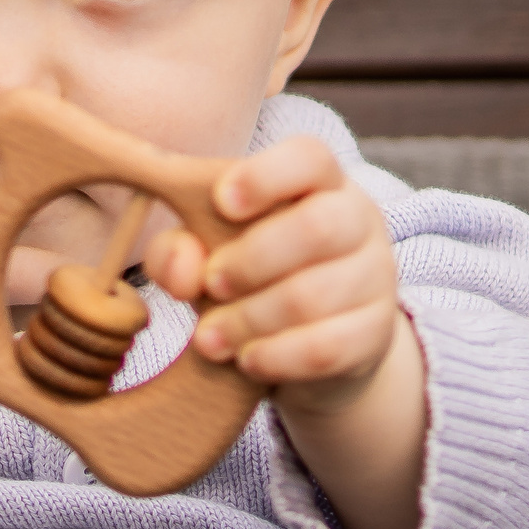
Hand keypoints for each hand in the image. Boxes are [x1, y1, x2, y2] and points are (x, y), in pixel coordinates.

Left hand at [146, 133, 427, 528]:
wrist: (305, 357)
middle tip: (201, 289)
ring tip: (211, 340)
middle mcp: (355, 231)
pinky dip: (283, 358)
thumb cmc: (242, 291)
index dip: (271, 177)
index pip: (311, 162)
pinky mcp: (371, 344)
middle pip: (320, 230)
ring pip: (326, 294)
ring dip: (258, 318)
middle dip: (250, 260)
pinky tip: (246, 366)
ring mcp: (373, 287)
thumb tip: (156, 258)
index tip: (223, 200)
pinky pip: (333, 349)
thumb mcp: (210, 265)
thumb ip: (185, 253)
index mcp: (312, 193)